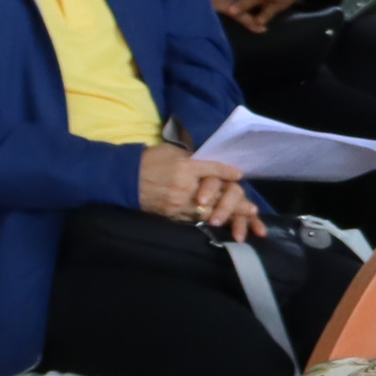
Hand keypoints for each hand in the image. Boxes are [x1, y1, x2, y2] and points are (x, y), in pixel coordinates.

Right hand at [136, 145, 258, 235]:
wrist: (122, 178)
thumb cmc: (148, 160)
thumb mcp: (171, 151)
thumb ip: (192, 159)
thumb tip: (207, 163)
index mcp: (185, 167)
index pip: (213, 170)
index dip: (227, 173)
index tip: (239, 176)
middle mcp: (185, 186)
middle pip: (217, 195)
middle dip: (237, 203)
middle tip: (253, 209)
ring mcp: (178, 203)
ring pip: (208, 211)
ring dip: (228, 217)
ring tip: (244, 220)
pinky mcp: (171, 215)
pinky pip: (194, 219)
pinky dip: (208, 221)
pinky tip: (220, 223)